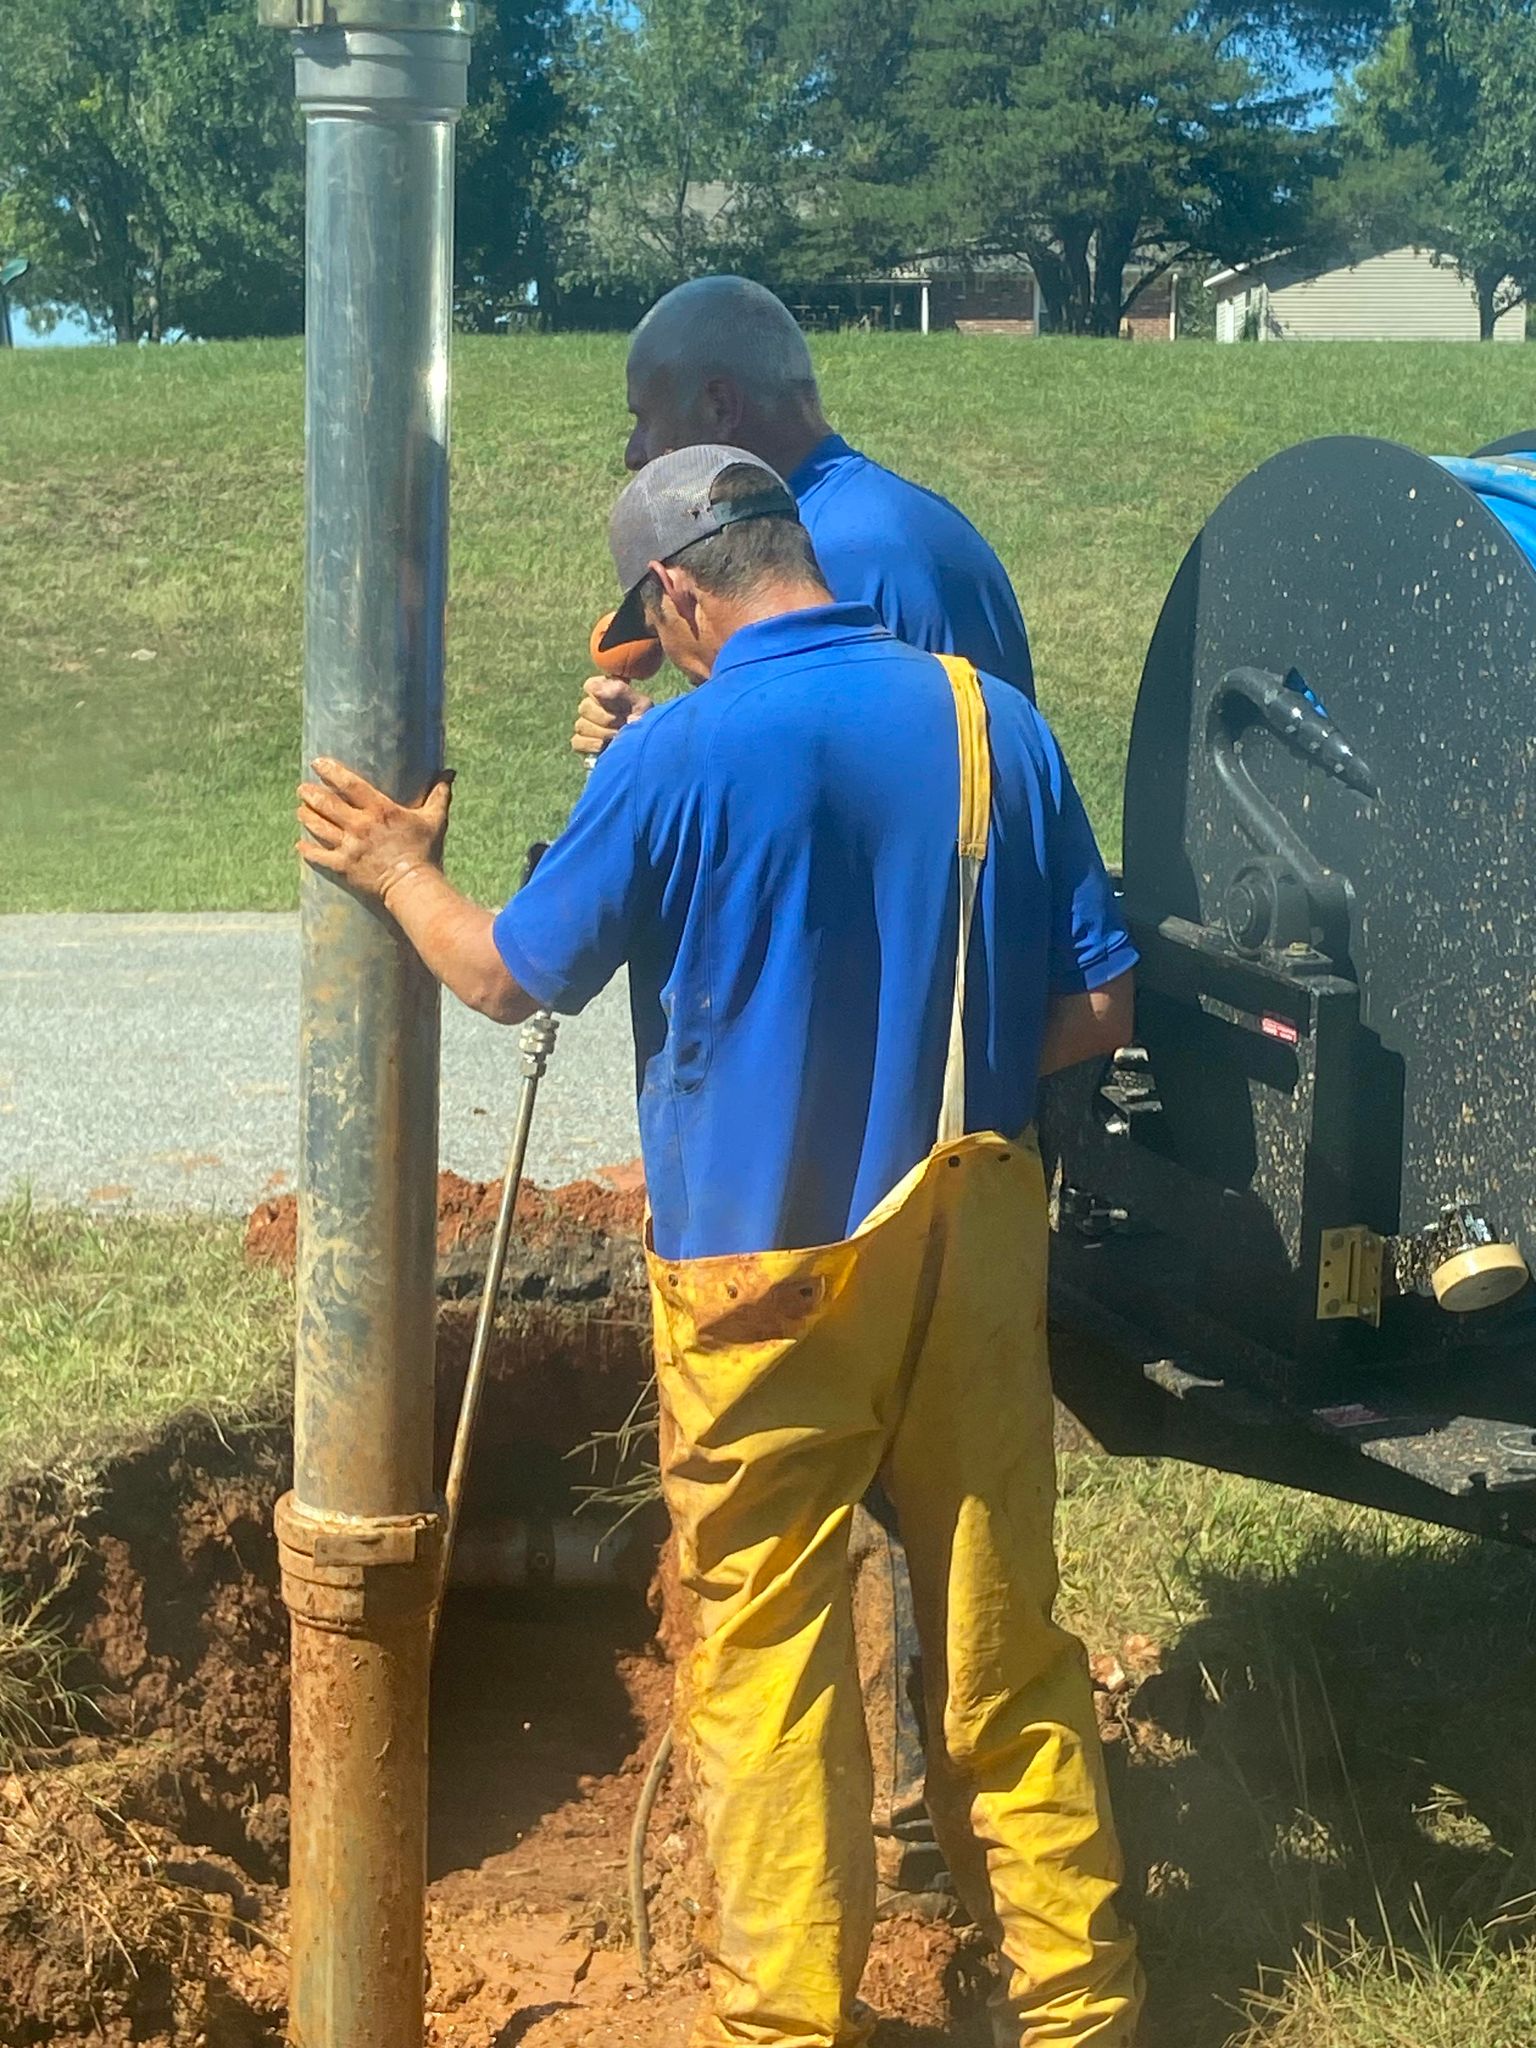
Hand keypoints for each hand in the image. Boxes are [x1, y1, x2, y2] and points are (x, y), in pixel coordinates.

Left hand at [296, 758, 452, 905]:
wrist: (414, 887)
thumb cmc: (425, 852)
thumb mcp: (435, 820)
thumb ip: (439, 794)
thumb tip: (450, 772)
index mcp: (380, 810)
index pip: (349, 784)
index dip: (330, 771)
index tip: (317, 763)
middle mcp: (360, 826)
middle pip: (326, 804)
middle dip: (310, 794)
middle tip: (302, 789)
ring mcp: (349, 847)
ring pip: (318, 827)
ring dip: (306, 816)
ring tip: (300, 809)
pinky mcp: (344, 867)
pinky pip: (318, 857)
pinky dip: (307, 850)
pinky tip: (300, 844)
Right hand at [572, 674, 653, 757]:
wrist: (649, 748)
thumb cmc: (646, 722)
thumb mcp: (641, 704)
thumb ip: (620, 692)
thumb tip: (598, 690)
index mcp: (604, 689)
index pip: (590, 686)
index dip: (604, 697)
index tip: (621, 706)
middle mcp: (590, 705)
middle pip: (585, 708)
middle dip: (608, 719)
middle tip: (624, 724)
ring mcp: (584, 724)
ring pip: (582, 725)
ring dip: (603, 733)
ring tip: (620, 736)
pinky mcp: (581, 743)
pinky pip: (578, 741)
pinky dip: (593, 745)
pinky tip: (607, 746)